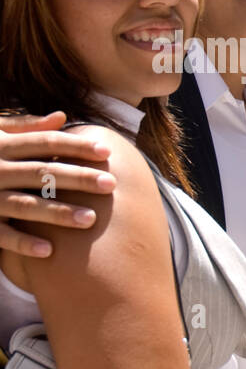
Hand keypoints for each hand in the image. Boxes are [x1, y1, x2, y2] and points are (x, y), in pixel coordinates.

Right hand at [0, 111, 115, 256]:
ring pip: (24, 204)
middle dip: (76, 178)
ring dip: (57, 212)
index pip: (44, 142)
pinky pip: (1, 234)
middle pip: (41, 172)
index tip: (107, 151)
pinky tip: (48, 251)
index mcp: (1, 144)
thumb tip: (62, 116)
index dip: (75, 145)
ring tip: (91, 219)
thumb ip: (24, 126)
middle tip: (111, 184)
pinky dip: (22, 243)